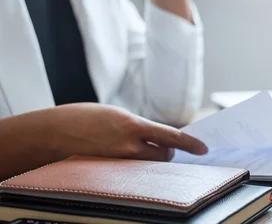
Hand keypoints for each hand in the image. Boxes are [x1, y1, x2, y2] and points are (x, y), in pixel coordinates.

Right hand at [46, 103, 206, 160]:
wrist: (52, 133)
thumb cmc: (83, 119)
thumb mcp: (115, 115)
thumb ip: (136, 126)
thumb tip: (154, 136)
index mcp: (132, 124)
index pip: (171, 136)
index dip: (190, 143)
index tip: (204, 149)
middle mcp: (129, 145)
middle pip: (164, 154)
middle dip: (167, 151)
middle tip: (161, 146)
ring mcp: (119, 161)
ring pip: (150, 165)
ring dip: (152, 159)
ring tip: (138, 151)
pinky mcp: (110, 172)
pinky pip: (134, 172)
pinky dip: (137, 166)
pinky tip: (128, 160)